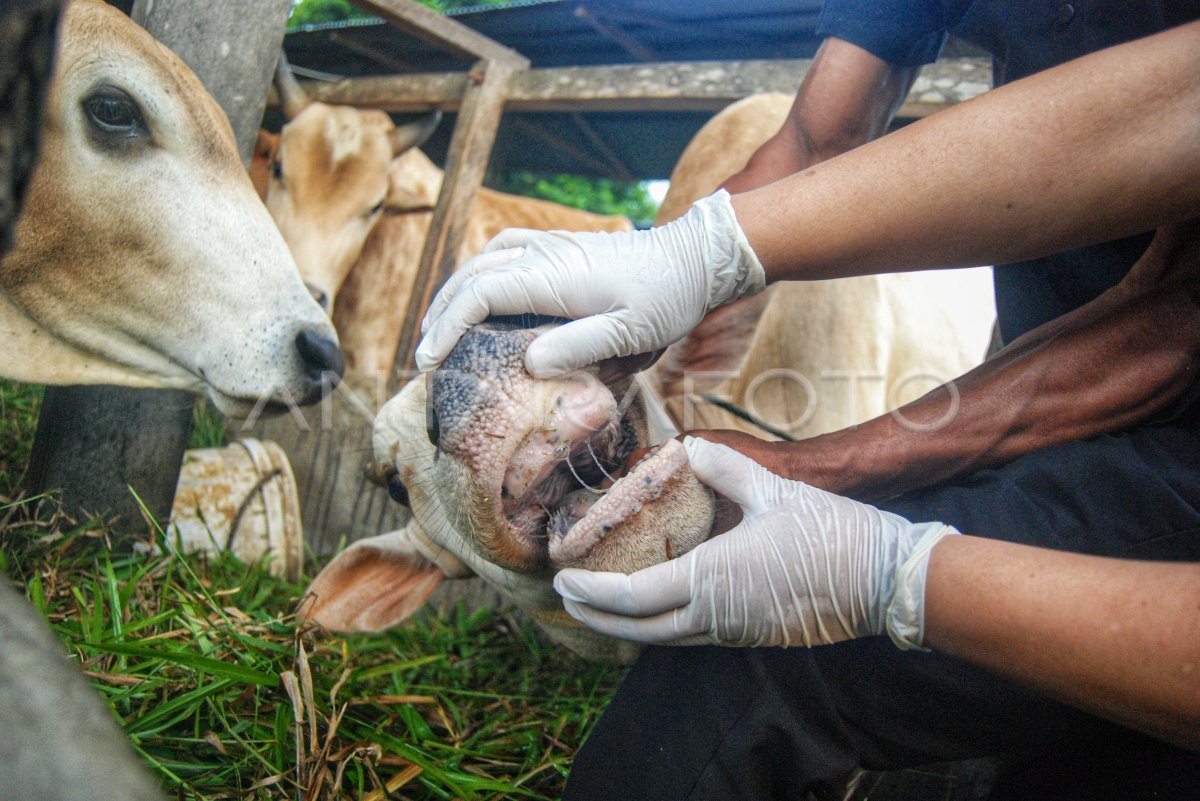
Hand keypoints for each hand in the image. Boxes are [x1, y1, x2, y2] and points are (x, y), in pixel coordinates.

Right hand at [416, 190, 764, 377]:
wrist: (696, 259)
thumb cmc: (667, 299)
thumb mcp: (630, 333)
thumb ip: (580, 347)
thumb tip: (529, 364)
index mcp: (554, 276)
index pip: (481, 294)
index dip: (448, 326)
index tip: (429, 360)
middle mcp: (544, 254)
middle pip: (472, 275)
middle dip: (441, 312)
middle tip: (424, 354)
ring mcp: (552, 246)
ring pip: (485, 260)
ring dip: (456, 289)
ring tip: (439, 324)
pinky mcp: (561, 248)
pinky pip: (506, 251)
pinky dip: (482, 270)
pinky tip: (481, 289)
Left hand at [553, 437, 957, 647]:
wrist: (887, 580)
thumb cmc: (831, 533)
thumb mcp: (774, 490)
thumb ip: (726, 469)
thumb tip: (689, 447)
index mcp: (714, 580)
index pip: (633, 597)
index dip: (592, 592)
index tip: (563, 580)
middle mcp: (718, 616)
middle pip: (640, 629)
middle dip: (597, 618)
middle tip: (568, 600)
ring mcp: (738, 631)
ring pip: (667, 639)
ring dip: (628, 626)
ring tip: (603, 606)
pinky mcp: (756, 634)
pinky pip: (696, 637)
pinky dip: (664, 625)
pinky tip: (661, 606)